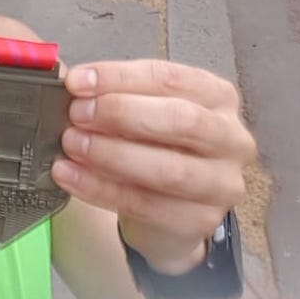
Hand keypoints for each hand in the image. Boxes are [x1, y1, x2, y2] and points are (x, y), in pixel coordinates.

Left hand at [51, 60, 255, 273]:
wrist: (167, 208)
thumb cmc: (155, 145)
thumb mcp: (140, 109)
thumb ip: (112, 92)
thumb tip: (71, 81)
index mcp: (217, 96)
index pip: (171, 78)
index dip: (120, 77)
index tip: (77, 81)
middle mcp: (230, 137)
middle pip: (181, 120)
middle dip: (121, 113)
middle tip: (76, 113)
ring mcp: (222, 183)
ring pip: (168, 169)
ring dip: (110, 154)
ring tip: (70, 144)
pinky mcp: (200, 220)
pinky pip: (145, 205)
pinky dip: (100, 188)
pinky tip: (69, 175)